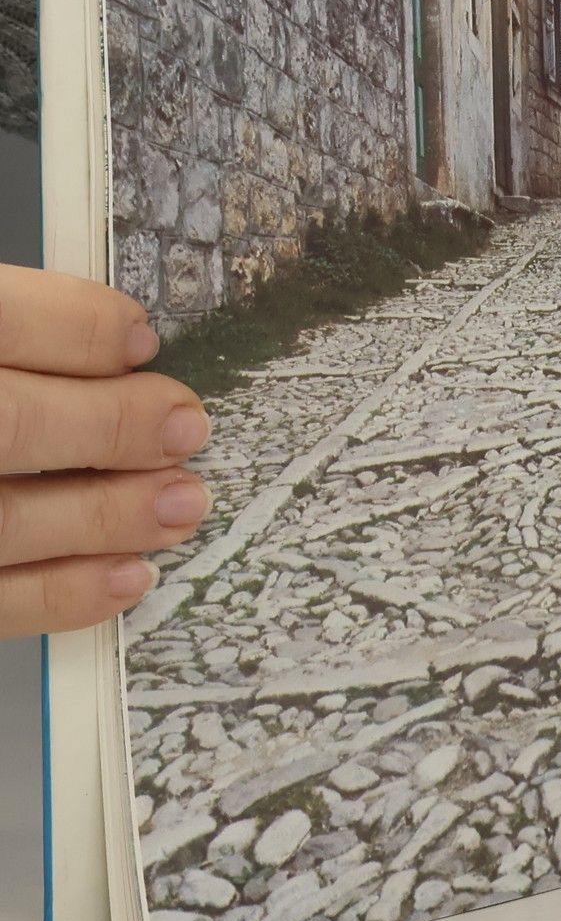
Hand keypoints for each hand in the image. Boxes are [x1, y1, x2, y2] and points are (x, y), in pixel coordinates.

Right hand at [0, 266, 209, 636]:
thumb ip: (1, 330)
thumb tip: (108, 347)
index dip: (78, 327)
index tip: (139, 341)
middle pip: (8, 424)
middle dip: (111, 426)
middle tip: (183, 425)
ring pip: (0, 520)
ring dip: (106, 516)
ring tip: (179, 502)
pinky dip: (57, 593)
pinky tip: (120, 576)